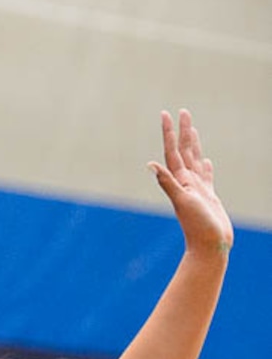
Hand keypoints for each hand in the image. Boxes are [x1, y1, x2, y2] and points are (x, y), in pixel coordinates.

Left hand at [148, 109, 233, 258]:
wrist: (209, 247)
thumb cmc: (197, 226)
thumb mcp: (182, 201)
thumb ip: (168, 183)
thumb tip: (150, 165)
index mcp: (180, 181)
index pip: (172, 152)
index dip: (169, 133)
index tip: (166, 114)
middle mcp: (187, 183)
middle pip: (184, 151)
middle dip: (183, 131)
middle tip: (182, 111)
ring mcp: (198, 189)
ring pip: (195, 160)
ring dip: (193, 145)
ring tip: (191, 129)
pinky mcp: (208, 197)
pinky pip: (206, 176)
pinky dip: (206, 166)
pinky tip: (206, 160)